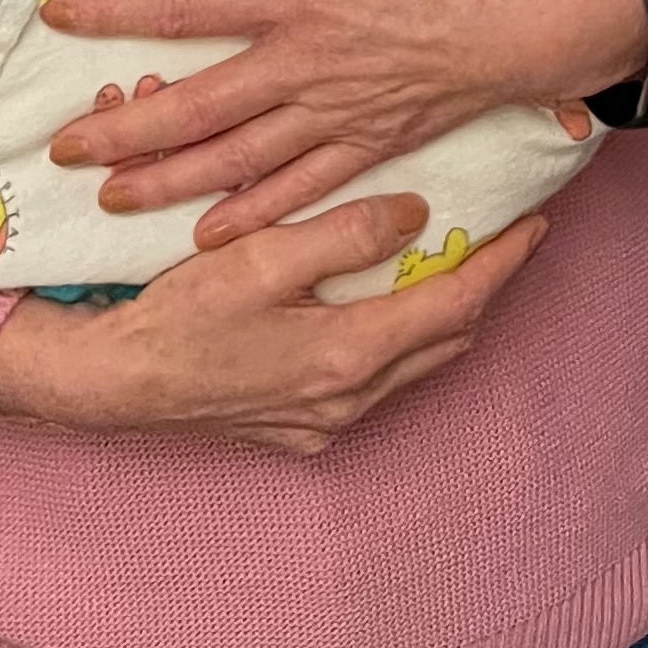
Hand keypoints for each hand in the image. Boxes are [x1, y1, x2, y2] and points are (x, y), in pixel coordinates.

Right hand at [0, 192, 545, 454]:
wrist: (113, 385)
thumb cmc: (177, 315)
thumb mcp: (258, 256)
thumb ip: (342, 233)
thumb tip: (416, 215)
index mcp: (347, 355)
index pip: (455, 304)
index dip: (503, 263)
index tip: (535, 225)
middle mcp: (348, 401)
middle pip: (446, 343)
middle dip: (483, 290)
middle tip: (503, 240)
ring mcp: (324, 425)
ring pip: (414, 368)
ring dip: (441, 319)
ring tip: (454, 265)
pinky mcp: (300, 432)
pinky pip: (376, 386)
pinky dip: (399, 345)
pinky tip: (384, 311)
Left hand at [38, 0, 647, 242]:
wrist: (540, 21)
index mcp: (301, 0)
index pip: (189, 7)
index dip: (118, 13)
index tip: (59, 18)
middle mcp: (306, 69)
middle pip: (196, 108)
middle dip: (125, 129)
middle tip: (63, 146)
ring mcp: (337, 116)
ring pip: (237, 161)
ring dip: (169, 181)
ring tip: (110, 196)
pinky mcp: (371, 144)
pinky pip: (300, 189)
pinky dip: (252, 214)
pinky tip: (210, 234)